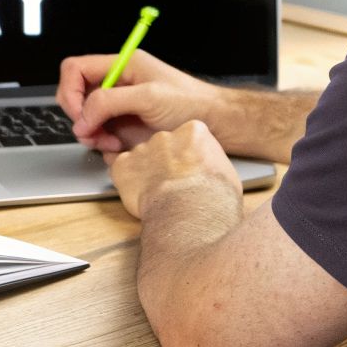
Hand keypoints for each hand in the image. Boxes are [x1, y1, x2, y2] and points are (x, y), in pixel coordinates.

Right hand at [57, 50, 225, 153]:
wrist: (214, 125)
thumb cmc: (191, 103)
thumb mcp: (149, 96)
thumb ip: (111, 101)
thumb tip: (82, 118)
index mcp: (121, 65)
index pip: (76, 70)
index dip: (70, 91)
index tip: (79, 113)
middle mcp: (116, 84)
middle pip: (76, 96)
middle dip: (80, 117)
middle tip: (92, 133)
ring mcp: (118, 107)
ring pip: (85, 119)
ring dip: (91, 134)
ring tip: (109, 143)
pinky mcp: (122, 127)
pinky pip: (98, 136)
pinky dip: (101, 145)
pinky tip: (118, 148)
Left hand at [105, 121, 241, 218]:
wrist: (191, 215)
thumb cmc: (214, 199)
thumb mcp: (225, 172)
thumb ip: (208, 161)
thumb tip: (204, 169)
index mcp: (194, 131)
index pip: (187, 136)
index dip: (188, 156)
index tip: (191, 170)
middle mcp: (165, 135)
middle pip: (162, 145)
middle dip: (165, 162)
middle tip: (173, 184)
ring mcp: (142, 149)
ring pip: (141, 157)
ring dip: (146, 172)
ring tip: (159, 195)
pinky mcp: (123, 165)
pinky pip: (121, 169)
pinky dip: (127, 182)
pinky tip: (142, 196)